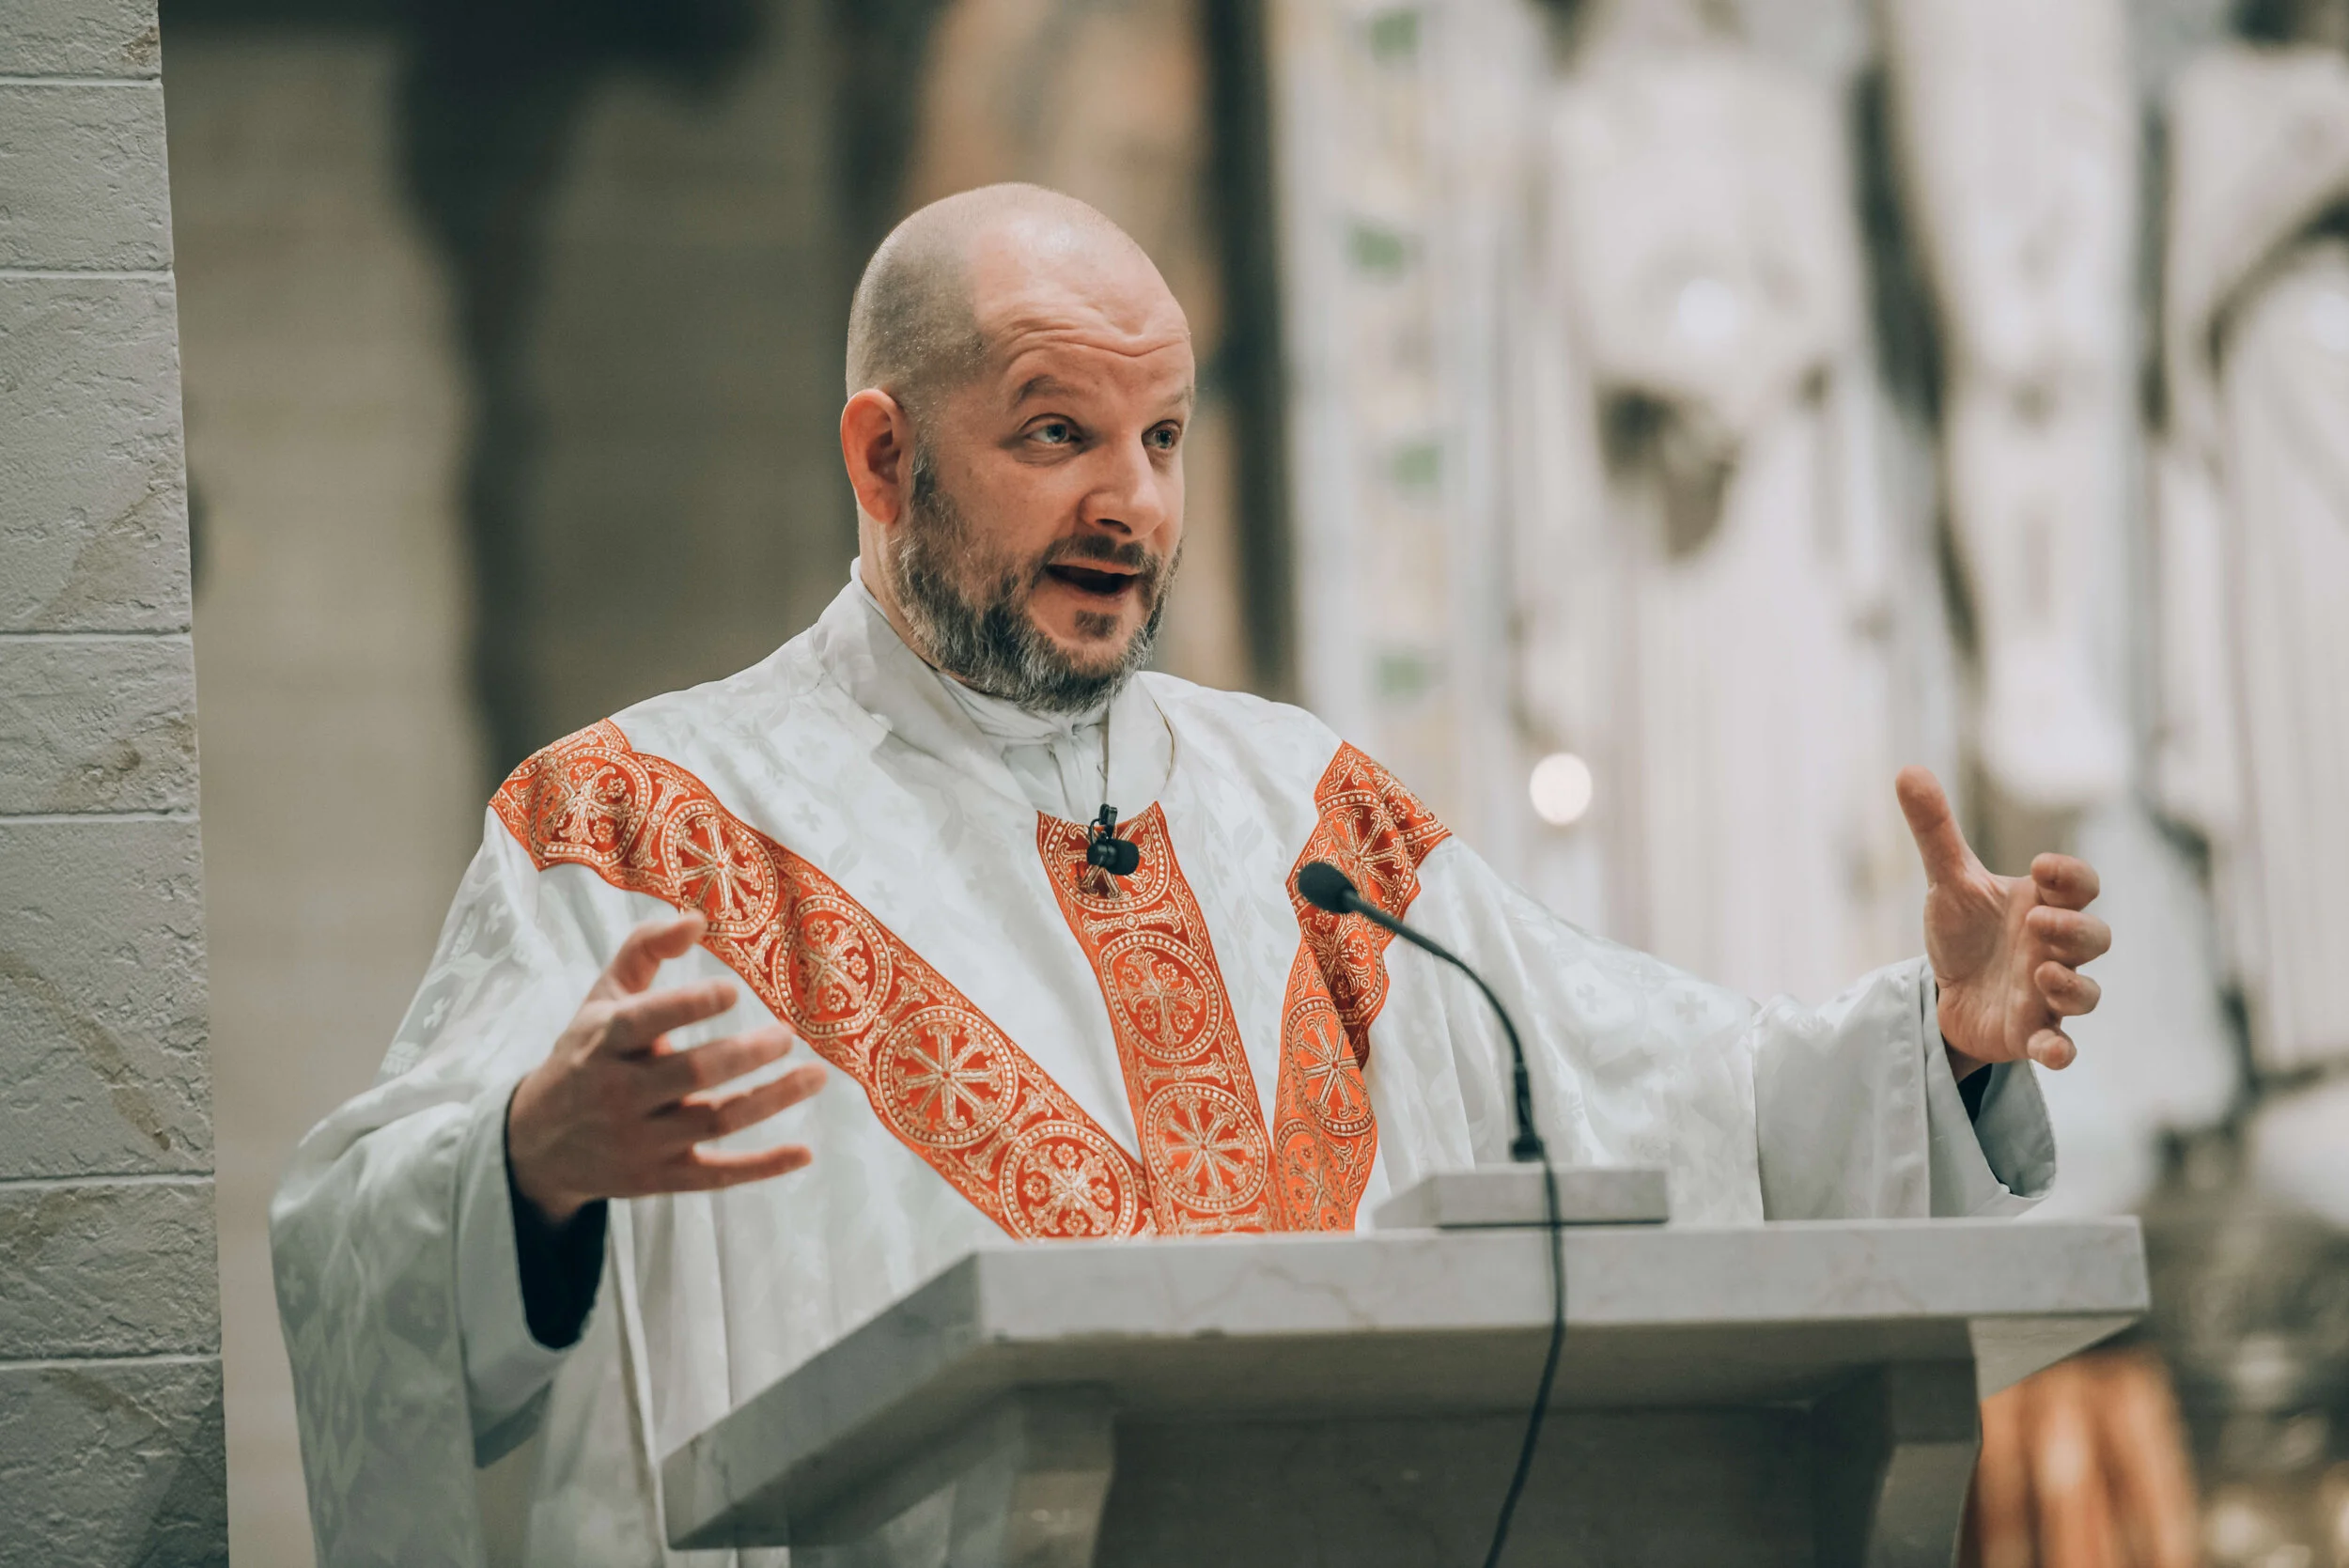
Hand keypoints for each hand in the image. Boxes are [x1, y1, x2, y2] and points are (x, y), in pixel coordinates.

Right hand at [507, 912, 825, 1222]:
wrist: (537, 1143)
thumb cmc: (586, 1053)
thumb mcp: (602, 998)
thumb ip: (645, 949)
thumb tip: (698, 917)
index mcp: (603, 1041)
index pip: (645, 1023)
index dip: (689, 1006)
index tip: (732, 991)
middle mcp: (619, 1094)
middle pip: (691, 1074)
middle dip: (744, 1054)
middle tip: (786, 1034)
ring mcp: (640, 1142)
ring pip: (714, 1123)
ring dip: (771, 1100)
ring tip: (815, 1074)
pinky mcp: (660, 1178)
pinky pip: (716, 1176)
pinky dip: (762, 1167)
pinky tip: (804, 1151)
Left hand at [1895, 766, 2111, 1079]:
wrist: (1947, 993)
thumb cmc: (1964, 932)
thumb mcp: (1947, 882)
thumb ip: (1935, 831)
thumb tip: (1907, 769)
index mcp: (2043, 905)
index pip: (2081, 885)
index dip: (2072, 877)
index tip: (2041, 868)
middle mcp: (2055, 950)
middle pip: (2096, 938)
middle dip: (2076, 930)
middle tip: (2037, 923)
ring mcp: (2048, 995)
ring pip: (2086, 993)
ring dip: (2072, 985)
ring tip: (2039, 973)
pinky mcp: (2032, 1034)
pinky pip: (2061, 1047)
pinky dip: (2061, 1051)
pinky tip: (2052, 1052)